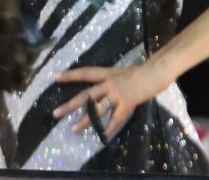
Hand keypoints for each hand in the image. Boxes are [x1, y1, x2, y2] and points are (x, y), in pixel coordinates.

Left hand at [53, 61, 171, 138]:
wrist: (155, 72)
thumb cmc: (141, 71)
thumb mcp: (121, 72)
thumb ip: (110, 80)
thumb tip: (100, 89)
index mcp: (107, 73)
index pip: (85, 73)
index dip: (69, 75)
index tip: (54, 77)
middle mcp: (109, 83)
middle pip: (86, 95)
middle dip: (70, 105)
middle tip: (55, 113)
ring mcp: (117, 94)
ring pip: (97, 109)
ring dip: (85, 120)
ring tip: (73, 130)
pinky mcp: (127, 103)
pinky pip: (116, 118)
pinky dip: (109, 127)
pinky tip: (103, 136)